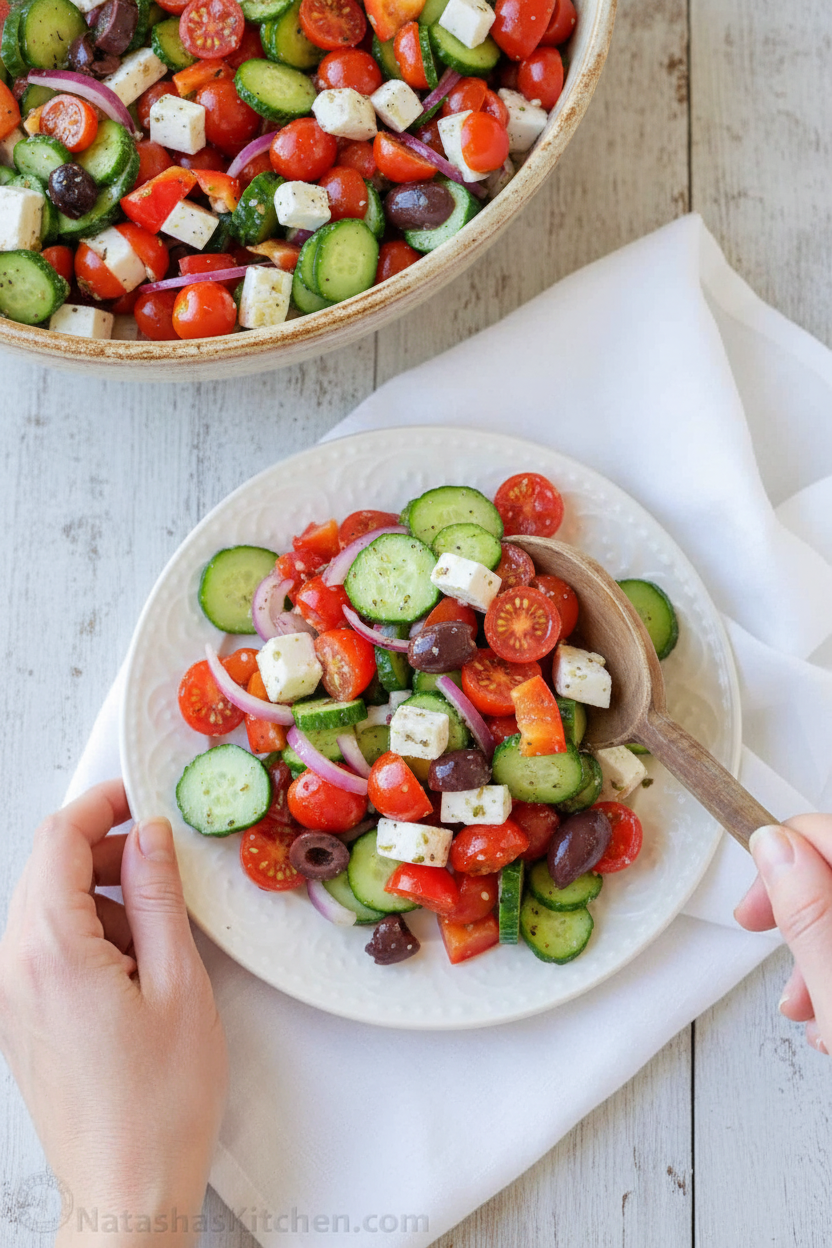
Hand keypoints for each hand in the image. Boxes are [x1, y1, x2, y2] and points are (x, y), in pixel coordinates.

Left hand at [0, 781, 227, 1245]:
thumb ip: (160, 897)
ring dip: (101, 896)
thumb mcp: (178, 983)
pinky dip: (90, 933)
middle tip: (164, 865)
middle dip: (106, 851)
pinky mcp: (23, 1018)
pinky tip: (134, 966)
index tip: (138, 796)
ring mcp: (12, 996)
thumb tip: (151, 836)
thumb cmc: (159, 1103)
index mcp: (51, 952)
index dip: (101, 805)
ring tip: (157, 933)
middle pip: (48, 869)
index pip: (59, 840)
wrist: (125, 1191)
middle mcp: (15, 968)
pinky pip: (46, 947)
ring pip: (48, 907)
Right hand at [734, 814, 831, 1056]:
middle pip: (829, 871)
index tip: (754, 906)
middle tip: (761, 939)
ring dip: (812, 952)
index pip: (824, 833)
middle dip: (793, 911)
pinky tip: (829, 1020)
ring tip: (800, 1009)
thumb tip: (773, 844)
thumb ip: (808, 916)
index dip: (780, 857)